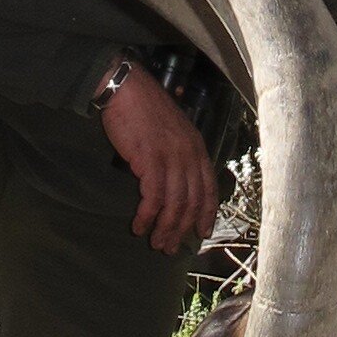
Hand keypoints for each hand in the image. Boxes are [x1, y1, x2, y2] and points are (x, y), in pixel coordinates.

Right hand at [100, 61, 218, 253]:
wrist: (127, 89)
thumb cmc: (145, 109)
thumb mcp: (173, 130)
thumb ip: (179, 153)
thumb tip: (175, 181)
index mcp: (197, 148)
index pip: (209, 188)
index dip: (206, 214)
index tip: (201, 233)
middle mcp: (190, 155)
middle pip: (192, 202)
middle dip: (182, 229)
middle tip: (170, 247)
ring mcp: (172, 158)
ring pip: (175, 204)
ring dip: (165, 228)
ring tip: (156, 243)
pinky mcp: (151, 160)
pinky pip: (154, 198)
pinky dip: (147, 216)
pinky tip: (139, 226)